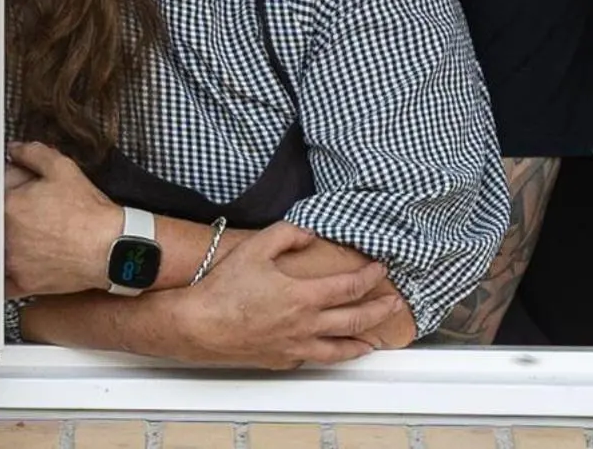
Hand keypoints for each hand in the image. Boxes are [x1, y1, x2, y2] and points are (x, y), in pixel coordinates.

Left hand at [3, 139, 124, 297]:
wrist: (109, 247)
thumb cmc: (89, 213)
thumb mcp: (64, 169)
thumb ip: (34, 153)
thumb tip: (15, 150)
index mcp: (10, 204)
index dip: (12, 182)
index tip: (23, 185)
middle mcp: (4, 234)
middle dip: (10, 209)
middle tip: (33, 208)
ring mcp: (10, 261)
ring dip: (5, 237)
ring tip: (34, 232)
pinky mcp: (20, 283)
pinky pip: (1, 279)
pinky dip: (6, 270)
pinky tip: (23, 259)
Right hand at [159, 220, 406, 367]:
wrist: (197, 325)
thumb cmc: (225, 287)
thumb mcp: (258, 247)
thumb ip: (289, 234)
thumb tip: (312, 232)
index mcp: (303, 296)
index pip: (349, 287)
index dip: (370, 277)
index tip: (382, 270)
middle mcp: (304, 326)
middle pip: (353, 321)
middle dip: (378, 311)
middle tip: (395, 305)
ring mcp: (293, 347)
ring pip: (337, 350)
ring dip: (360, 343)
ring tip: (372, 341)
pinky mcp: (279, 361)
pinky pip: (311, 359)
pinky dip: (327, 355)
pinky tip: (330, 351)